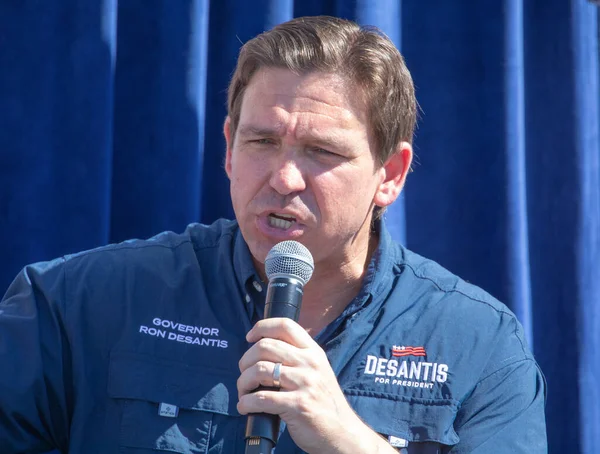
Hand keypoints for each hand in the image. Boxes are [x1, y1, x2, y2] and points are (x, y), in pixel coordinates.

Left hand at [237, 318, 394, 453]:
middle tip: (244, 374)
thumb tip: (263, 349)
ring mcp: (305, 383)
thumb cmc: (324, 402)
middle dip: (246, 360)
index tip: (250, 338)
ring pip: (259, 370)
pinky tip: (245, 407)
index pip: (285, 325)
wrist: (342, 432)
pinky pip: (261, 398)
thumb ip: (297, 358)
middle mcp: (310, 363)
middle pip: (265, 346)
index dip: (262, 327)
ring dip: (243, 382)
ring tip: (244, 392)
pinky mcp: (298, 405)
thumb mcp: (317, 371)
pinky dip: (246, 403)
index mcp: (313, 351)